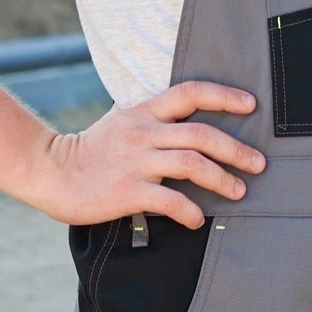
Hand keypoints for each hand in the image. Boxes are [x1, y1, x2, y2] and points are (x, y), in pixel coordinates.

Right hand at [30, 79, 265, 229]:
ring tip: (239, 191)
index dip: (224, 95)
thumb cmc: (93, 148)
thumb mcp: (123, 119)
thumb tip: (187, 116)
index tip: (251, 104)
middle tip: (259, 162)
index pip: (191, 92)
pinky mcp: (128, 190)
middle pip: (201, 133)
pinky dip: (190, 211)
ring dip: (222, 179)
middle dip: (236, 148)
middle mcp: (144, 131)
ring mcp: (136, 161)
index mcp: (145, 110)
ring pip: (192, 164)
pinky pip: (169, 200)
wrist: (52, 171)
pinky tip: (198, 220)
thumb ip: (154, 116)